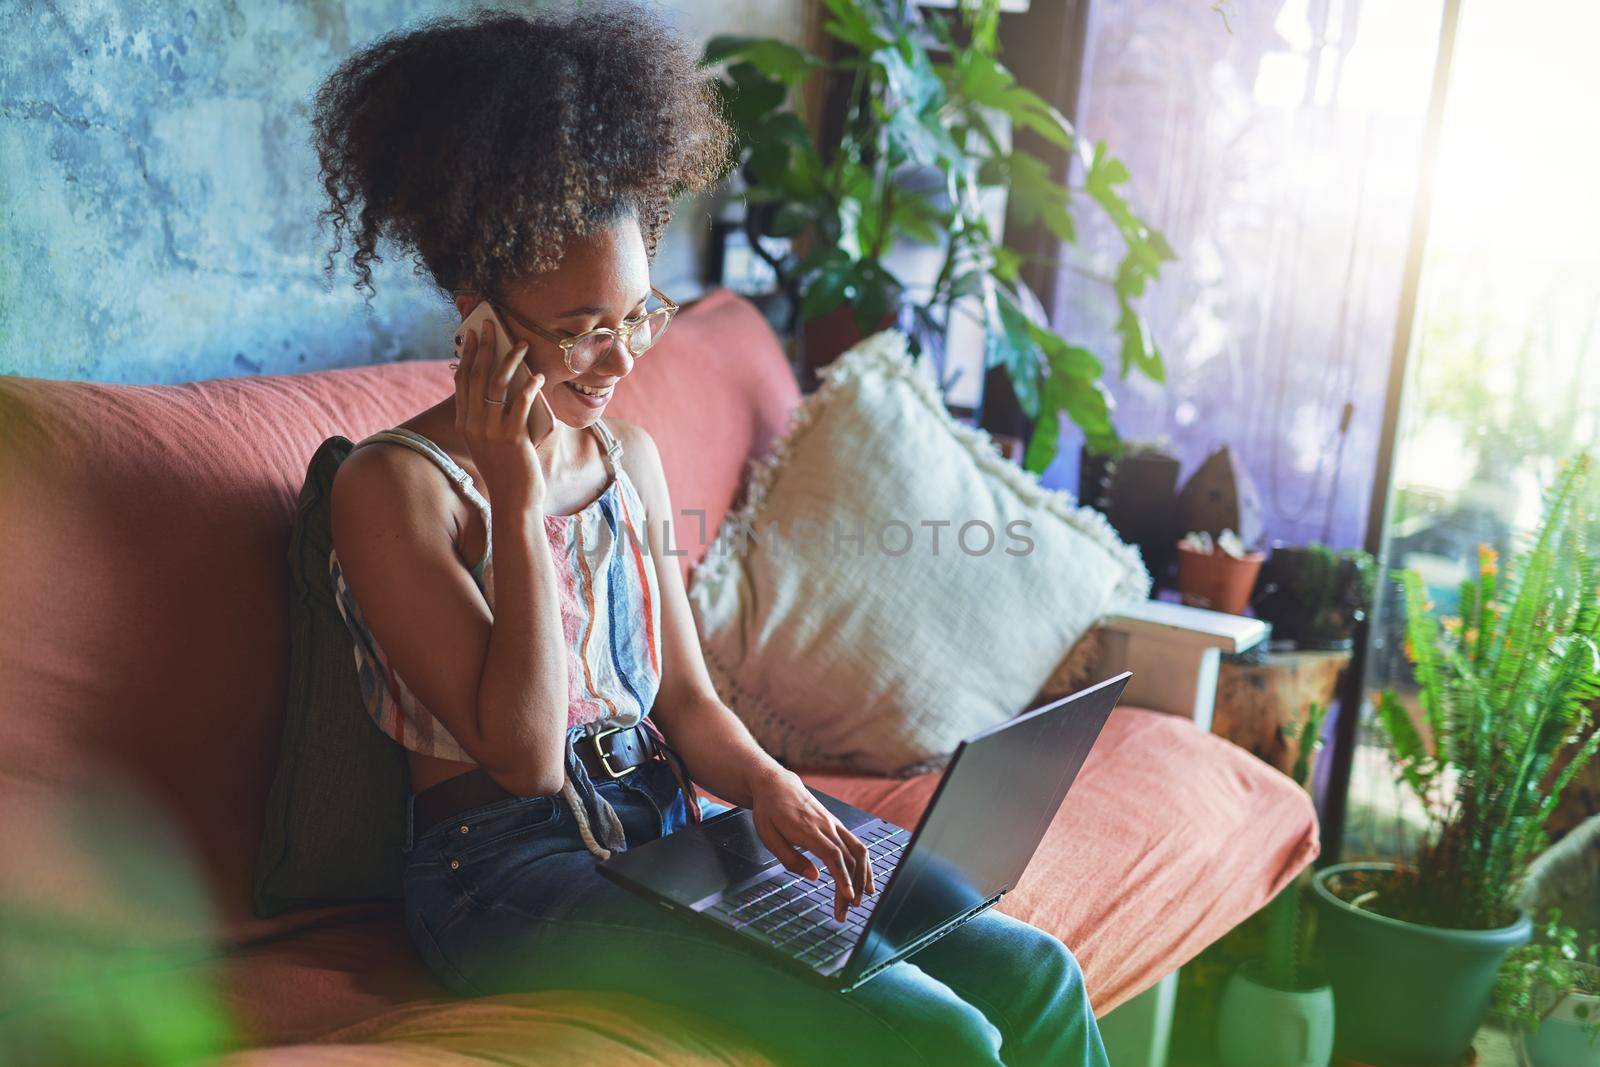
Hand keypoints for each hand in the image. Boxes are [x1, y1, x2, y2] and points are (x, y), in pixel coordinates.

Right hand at [453, 318, 546, 510]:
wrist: (515, 501)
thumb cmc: (508, 470)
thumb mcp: (492, 442)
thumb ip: (492, 417)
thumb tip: (506, 386)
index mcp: (465, 424)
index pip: (463, 381)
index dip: (468, 356)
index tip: (473, 336)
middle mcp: (473, 425)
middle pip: (476, 376)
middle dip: (485, 347)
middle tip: (492, 326)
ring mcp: (491, 431)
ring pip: (496, 384)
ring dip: (509, 360)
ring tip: (521, 345)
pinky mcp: (512, 437)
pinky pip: (520, 403)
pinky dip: (529, 386)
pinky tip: (538, 376)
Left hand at [748, 767, 874, 921]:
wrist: (777, 785)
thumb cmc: (770, 811)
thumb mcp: (768, 836)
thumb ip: (790, 859)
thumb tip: (813, 877)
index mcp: (809, 830)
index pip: (834, 856)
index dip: (843, 878)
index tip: (849, 897)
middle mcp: (827, 826)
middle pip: (848, 860)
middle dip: (850, 888)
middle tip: (845, 913)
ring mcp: (834, 824)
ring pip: (859, 851)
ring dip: (862, 877)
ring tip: (860, 900)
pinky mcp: (837, 825)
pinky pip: (856, 844)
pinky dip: (864, 864)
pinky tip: (865, 879)